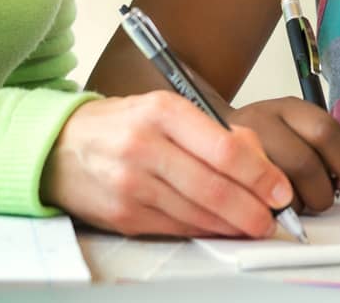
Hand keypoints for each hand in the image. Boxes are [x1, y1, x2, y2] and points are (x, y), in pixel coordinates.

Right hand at [42, 92, 293, 237]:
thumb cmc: (122, 125)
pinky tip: (220, 228)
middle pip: (214, 188)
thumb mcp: (166, 110)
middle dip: (252, 209)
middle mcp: (145, 146)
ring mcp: (131, 183)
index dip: (260, 175)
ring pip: (197, 213)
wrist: (60, 146)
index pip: (225, 150)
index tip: (280, 190)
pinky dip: (203, 230)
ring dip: (232, 225)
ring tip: (253, 225)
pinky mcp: (122, 214)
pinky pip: (175, 228)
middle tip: (272, 218)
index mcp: (163, 111)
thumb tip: (259, 163)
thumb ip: (212, 132)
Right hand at [228, 97, 339, 213]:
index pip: (325, 130)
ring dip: (299, 205)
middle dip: (322, 190)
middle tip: (324, 196)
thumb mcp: (308, 130)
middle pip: (303, 163)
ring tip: (300, 201)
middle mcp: (261, 122)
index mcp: (288, 109)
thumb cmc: (272, 138)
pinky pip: (257, 205)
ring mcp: (237, 148)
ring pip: (279, 188)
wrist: (217, 137)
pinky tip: (278, 207)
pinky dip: (275, 214)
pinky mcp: (224, 176)